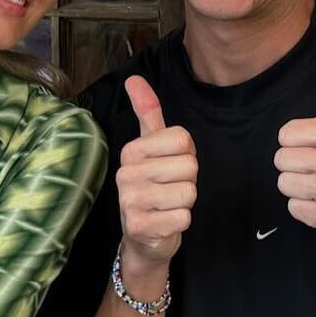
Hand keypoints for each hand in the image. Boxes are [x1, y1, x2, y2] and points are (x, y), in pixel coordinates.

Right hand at [115, 75, 196, 270]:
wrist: (144, 238)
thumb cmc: (154, 187)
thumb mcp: (152, 148)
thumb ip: (148, 112)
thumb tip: (134, 78)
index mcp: (131, 150)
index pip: (183, 139)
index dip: (186, 155)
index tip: (170, 167)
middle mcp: (125, 173)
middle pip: (190, 166)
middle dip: (188, 181)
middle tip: (169, 189)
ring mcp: (129, 201)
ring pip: (189, 192)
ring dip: (185, 203)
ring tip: (167, 205)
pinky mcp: (139, 226)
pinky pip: (184, 217)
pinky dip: (181, 222)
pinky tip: (164, 223)